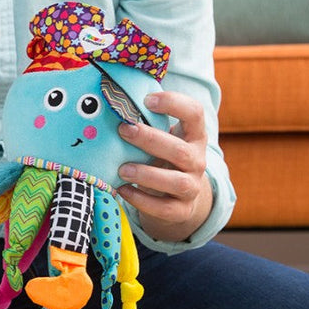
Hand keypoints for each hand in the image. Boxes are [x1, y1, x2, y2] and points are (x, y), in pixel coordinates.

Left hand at [115, 90, 212, 243]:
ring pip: (177, 182)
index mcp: (194, 135)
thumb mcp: (162, 137)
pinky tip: (122, 190)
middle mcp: (197, 160)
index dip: (174, 103)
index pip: (195, 113)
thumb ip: (147, 121)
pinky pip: (165, 208)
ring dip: (147, 174)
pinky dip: (142, 200)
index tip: (147, 99)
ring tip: (122, 169)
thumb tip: (111, 98)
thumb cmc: (162, 156)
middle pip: (181, 151)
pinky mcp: (182, 210)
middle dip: (150, 140)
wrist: (178, 196)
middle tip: (124, 130)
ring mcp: (192, 187)